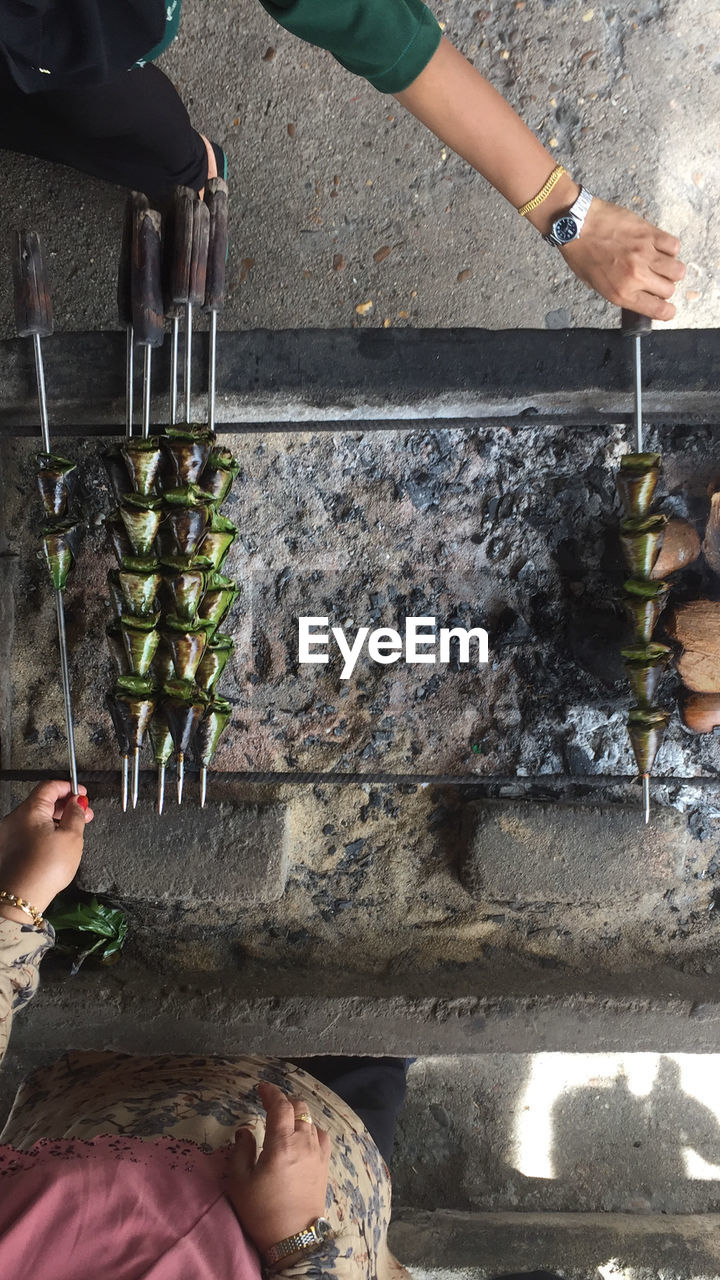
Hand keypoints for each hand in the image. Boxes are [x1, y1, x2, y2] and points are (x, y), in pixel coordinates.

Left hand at [0, 781, 93, 917]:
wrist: (21, 897)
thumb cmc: (47, 867)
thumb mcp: (72, 837)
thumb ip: (76, 814)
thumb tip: (76, 802)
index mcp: (29, 810)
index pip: (49, 786)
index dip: (68, 787)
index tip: (82, 794)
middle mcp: (15, 818)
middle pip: (42, 801)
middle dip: (65, 805)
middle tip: (85, 814)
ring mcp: (9, 834)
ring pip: (36, 817)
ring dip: (56, 818)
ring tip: (74, 829)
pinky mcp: (8, 848)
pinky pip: (29, 831)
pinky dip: (45, 830)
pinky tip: (58, 841)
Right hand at [228, 1081, 331, 1254]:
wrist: (293, 1239)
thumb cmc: (262, 1211)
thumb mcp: (239, 1182)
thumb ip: (240, 1150)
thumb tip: (245, 1130)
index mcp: (282, 1144)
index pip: (281, 1106)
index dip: (271, 1092)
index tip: (261, 1087)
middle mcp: (304, 1142)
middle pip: (300, 1108)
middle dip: (284, 1101)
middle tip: (270, 1105)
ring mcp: (318, 1153)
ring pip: (311, 1120)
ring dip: (298, 1115)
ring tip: (285, 1121)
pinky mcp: (324, 1165)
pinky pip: (321, 1136)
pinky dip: (311, 1129)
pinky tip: (303, 1137)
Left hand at [560, 197, 684, 320]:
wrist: (578, 224)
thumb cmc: (582, 254)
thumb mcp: (596, 285)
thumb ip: (620, 293)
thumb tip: (640, 296)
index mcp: (621, 293)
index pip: (658, 309)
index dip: (667, 312)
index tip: (667, 308)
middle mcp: (636, 276)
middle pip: (669, 290)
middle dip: (665, 288)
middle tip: (656, 281)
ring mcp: (645, 254)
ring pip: (677, 270)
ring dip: (671, 270)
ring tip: (661, 265)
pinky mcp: (650, 234)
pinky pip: (674, 246)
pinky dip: (670, 249)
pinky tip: (660, 248)